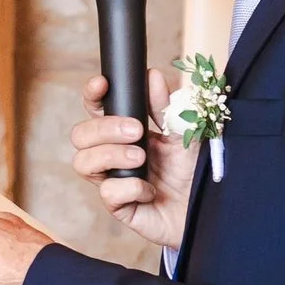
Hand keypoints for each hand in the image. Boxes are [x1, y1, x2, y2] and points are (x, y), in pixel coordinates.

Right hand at [72, 70, 194, 250]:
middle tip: (137, 131)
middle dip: (104, 129)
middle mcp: (110, 156)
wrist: (204, 208)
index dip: (91, 96)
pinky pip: (108, 192)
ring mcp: (110, 181)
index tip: (102, 84)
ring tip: (141, 159)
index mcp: (122, 134)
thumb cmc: (189, 171)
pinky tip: (150, 190)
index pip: (95, 111)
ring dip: (111, 155)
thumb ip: (164, 107)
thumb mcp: (181, 133)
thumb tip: (153, 76)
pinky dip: (131, 187)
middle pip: (80, 135)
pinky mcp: (117, 206)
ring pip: (82, 163)